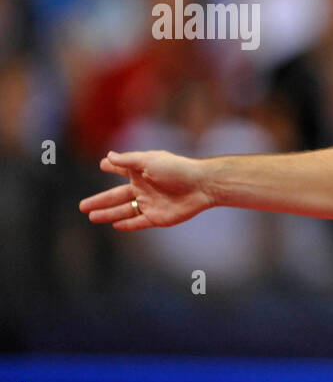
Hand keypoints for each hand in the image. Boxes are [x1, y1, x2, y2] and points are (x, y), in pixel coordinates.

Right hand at [79, 150, 214, 230]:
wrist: (201, 186)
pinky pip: (138, 222)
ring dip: (107, 214)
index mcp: (140, 172)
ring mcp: (149, 204)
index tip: (103, 165)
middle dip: (99, 201)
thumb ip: (127, 161)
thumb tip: (108, 156)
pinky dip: (127, 224)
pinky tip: (116, 226)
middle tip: (82, 206)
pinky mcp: (157, 218)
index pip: (121, 170)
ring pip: (123, 211)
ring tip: (91, 216)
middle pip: (116, 196)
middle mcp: (143, 188)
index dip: (111, 167)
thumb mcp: (149, 160)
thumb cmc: (176, 169)